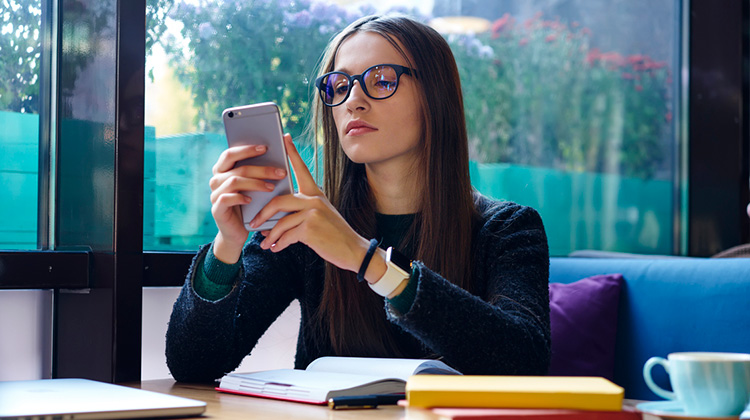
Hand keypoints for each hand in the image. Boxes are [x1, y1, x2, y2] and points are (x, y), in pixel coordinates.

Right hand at [208, 144, 288, 262]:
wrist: (237, 231)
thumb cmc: (249, 205)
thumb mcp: (253, 187)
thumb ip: (257, 173)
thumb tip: (276, 155)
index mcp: (223, 170)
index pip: (230, 153)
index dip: (247, 149)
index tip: (266, 147)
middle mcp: (216, 180)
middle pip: (237, 167)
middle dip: (260, 168)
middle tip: (279, 172)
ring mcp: (214, 194)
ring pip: (234, 181)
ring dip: (256, 183)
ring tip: (271, 187)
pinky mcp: (216, 209)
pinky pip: (227, 198)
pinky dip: (240, 197)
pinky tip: (251, 200)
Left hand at [250, 134, 372, 273]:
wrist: (353, 250)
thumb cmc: (334, 235)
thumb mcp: (320, 216)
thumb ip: (299, 213)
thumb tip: (272, 220)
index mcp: (316, 193)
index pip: (302, 168)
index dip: (292, 152)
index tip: (284, 138)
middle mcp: (314, 199)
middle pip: (279, 200)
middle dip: (263, 213)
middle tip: (253, 222)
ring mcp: (313, 213)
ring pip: (281, 221)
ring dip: (270, 234)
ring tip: (264, 242)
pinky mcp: (310, 228)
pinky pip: (286, 235)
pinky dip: (278, 243)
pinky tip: (275, 248)